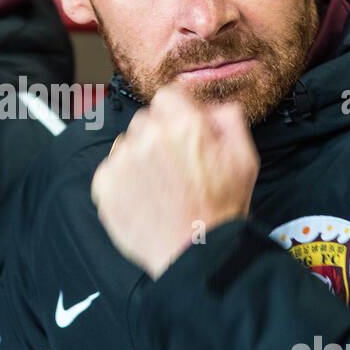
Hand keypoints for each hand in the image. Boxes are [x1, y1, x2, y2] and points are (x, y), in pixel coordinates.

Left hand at [91, 84, 259, 278]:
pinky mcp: (104, 185)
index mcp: (184, 124)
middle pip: (145, 120)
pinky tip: (144, 198)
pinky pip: (109, 170)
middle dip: (158, 136)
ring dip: (138, 158)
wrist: (196, 253)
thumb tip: (212, 105)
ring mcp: (122, 161)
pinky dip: (122, 181)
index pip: (167, 96)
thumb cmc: (221, 210)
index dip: (176, 113)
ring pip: (126, 144)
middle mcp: (149, 136)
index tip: (179, 131)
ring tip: (160, 186)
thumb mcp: (245, 157)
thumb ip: (228, 118)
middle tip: (174, 166)